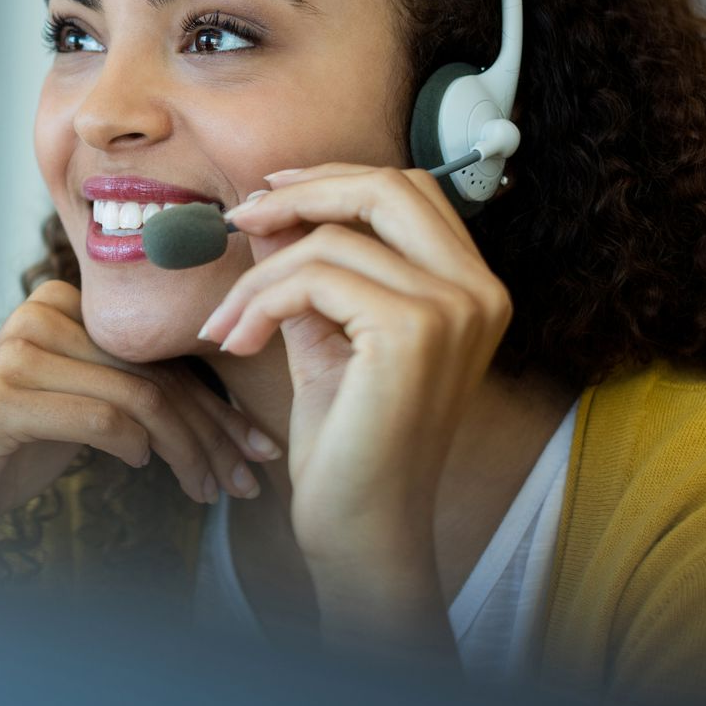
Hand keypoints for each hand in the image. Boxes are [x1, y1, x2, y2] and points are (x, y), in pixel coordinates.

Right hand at [0, 280, 280, 552]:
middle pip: (153, 375)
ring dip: (186, 452)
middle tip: (247, 479)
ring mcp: (14, 354)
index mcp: (57, 303)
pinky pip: (98, 419)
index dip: (216, 405)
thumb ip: (128, 387)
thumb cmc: (13, 453)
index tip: (256, 448)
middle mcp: (35, 315)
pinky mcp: (0, 400)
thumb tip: (224, 411)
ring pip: (136, 399)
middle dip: (212, 433)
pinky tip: (141, 469)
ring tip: (208, 491)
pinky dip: (132, 447)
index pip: (157, 356)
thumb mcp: (78, 408)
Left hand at [198, 165, 510, 644]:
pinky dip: (259, 303)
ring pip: (331, 240)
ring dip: (258, 276)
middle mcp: (478, 291)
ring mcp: (453, 310)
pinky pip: (312, 278)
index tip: (269, 196)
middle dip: (301, 192)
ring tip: (226, 323)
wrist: (362, 525)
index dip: (333, 180)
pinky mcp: (412, 333)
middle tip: (238, 220)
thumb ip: (310, 271)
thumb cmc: (347, 440)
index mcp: (472, 288)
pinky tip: (238, 343)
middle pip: (386, 188)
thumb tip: (269, 207)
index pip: (407, 191)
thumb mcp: (327, 336)